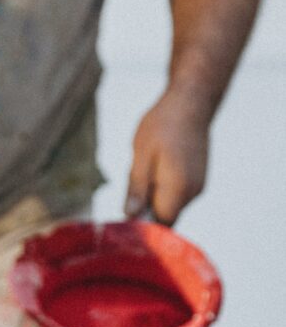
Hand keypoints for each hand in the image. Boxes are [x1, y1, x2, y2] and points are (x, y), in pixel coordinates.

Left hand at [125, 90, 208, 225]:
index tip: (128, 208)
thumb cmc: (164, 124)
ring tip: (148, 165)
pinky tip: (159, 163)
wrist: (192, 100)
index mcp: (178, 189)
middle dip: (146, 206)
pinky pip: (176, 194)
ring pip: (169, 205)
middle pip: (164, 216)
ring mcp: (198, 186)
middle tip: (135, 176)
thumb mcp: (141, 156)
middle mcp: (193, 192)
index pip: (159, 225)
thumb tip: (130, 216)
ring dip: (154, 194)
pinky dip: (163, 186)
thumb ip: (136, 189)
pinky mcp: (198, 180)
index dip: (142, 223)